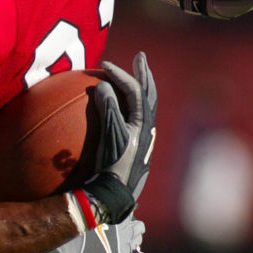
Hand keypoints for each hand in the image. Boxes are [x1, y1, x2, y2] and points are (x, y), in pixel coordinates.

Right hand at [79, 52, 156, 221]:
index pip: (135, 90)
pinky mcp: (135, 148)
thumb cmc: (112, 166)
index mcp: (143, 123)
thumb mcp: (109, 136)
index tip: (104, 66)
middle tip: (140, 58)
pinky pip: (134, 120)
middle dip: (143, 74)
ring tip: (132, 80)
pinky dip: (128, 107)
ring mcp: (142, 139)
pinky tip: (119, 110)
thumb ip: (108, 109)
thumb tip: (104, 86)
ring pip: (144, 107)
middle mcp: (147, 129)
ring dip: (138, 90)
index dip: (121, 75)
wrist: (115, 195)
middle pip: (148, 95)